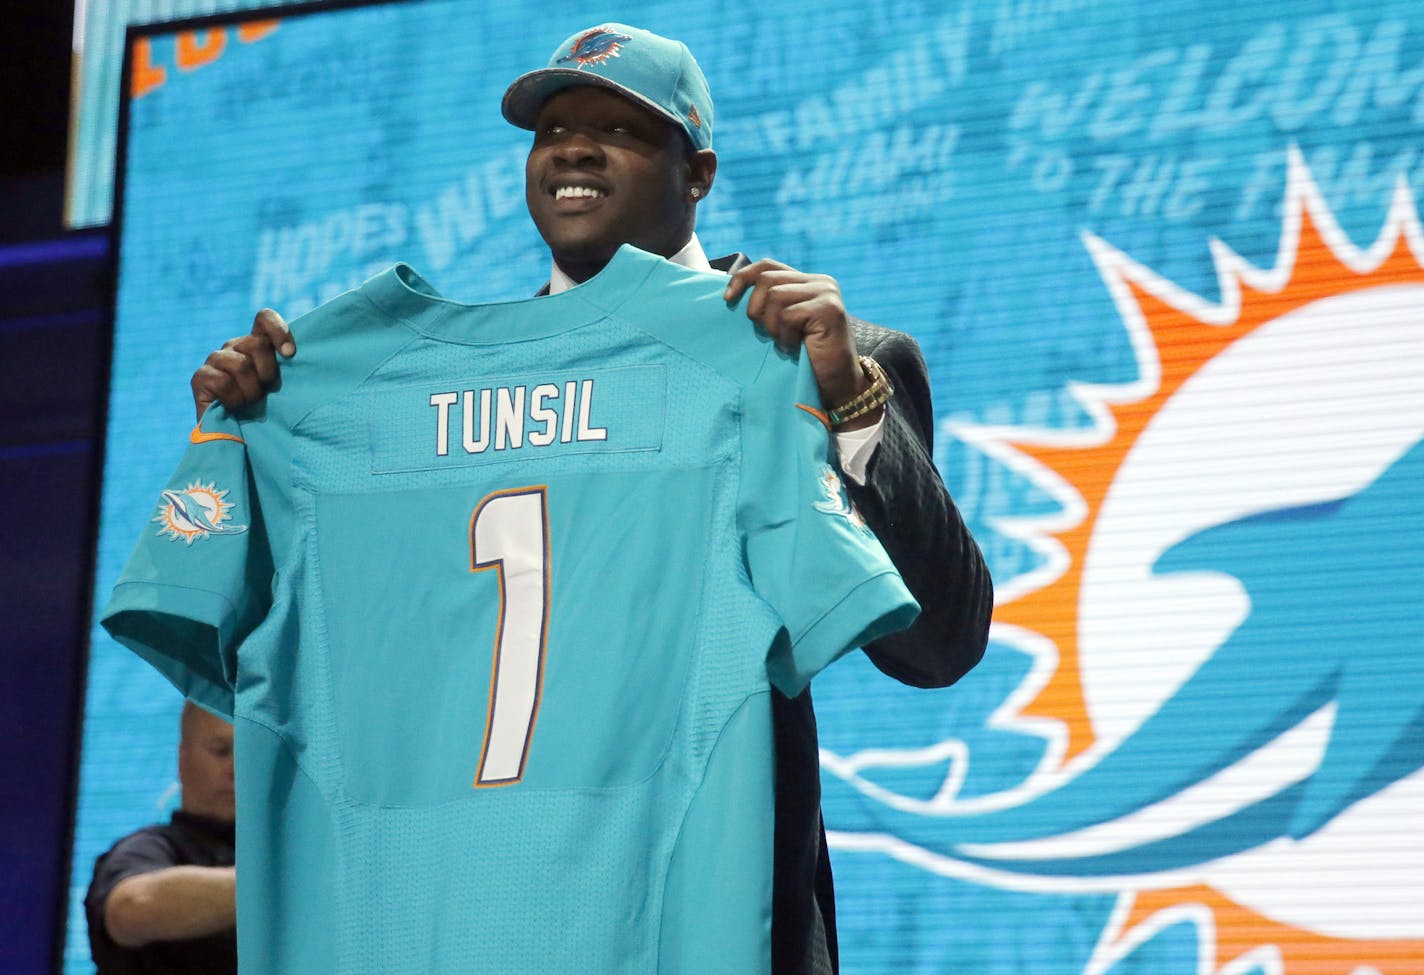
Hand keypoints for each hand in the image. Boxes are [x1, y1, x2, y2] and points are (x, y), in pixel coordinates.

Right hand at [190, 309, 295, 420]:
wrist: (240, 440)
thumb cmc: (268, 413)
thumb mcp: (285, 388)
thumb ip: (289, 368)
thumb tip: (295, 354)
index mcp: (255, 343)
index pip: (264, 318)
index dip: (278, 330)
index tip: (290, 354)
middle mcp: (234, 347)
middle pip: (257, 343)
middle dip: (268, 373)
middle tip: (266, 391)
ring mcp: (215, 360)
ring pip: (241, 365)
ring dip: (252, 391)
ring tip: (250, 403)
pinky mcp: (200, 377)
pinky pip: (223, 381)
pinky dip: (234, 399)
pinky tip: (233, 408)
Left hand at [722, 259, 878, 427]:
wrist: (837, 385)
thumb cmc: (806, 358)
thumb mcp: (783, 325)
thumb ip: (770, 304)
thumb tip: (730, 294)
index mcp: (807, 282)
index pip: (767, 266)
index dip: (742, 278)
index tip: (727, 300)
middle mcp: (820, 282)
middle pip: (766, 279)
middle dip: (756, 308)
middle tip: (768, 334)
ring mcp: (826, 293)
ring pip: (775, 295)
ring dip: (772, 326)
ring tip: (786, 342)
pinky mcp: (829, 309)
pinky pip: (788, 315)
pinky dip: (785, 336)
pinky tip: (795, 348)